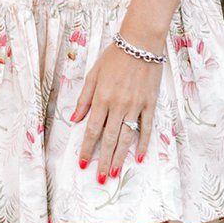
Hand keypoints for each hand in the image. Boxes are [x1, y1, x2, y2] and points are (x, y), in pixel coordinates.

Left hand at [70, 39, 161, 183]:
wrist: (140, 43)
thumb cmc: (114, 57)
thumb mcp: (93, 74)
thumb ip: (84, 99)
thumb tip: (74, 120)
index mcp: (102, 98)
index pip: (92, 130)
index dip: (87, 149)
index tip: (83, 164)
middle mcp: (118, 105)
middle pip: (109, 139)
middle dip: (103, 161)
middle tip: (100, 179)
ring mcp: (135, 106)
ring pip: (127, 137)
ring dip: (120, 157)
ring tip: (115, 174)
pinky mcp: (150, 104)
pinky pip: (147, 128)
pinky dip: (144, 144)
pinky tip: (140, 157)